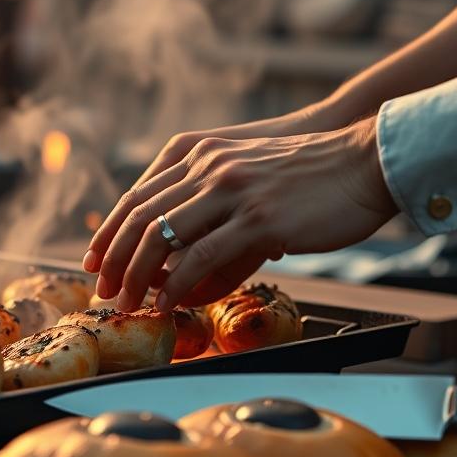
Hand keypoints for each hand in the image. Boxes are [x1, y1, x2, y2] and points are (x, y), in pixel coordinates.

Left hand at [83, 119, 397, 311]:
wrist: (364, 159)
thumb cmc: (309, 173)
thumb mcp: (248, 171)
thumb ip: (211, 199)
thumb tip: (183, 249)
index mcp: (199, 152)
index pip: (136, 195)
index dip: (108, 231)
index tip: (92, 260)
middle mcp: (208, 167)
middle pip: (139, 217)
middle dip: (113, 259)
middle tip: (102, 291)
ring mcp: (232, 190)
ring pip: (161, 237)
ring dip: (136, 277)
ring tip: (127, 304)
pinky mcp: (258, 219)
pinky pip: (201, 256)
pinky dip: (176, 284)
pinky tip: (166, 302)